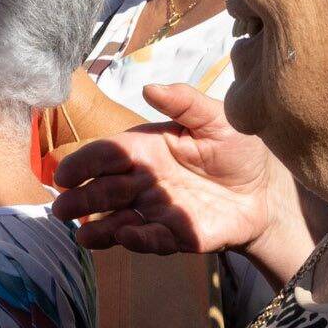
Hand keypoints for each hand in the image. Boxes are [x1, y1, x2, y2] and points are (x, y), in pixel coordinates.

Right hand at [50, 89, 301, 262]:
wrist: (266, 190)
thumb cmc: (238, 149)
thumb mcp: (217, 118)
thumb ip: (185, 102)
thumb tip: (149, 87)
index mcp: (146, 149)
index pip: (107, 155)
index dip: (83, 164)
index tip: (64, 175)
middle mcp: (144, 182)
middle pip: (104, 190)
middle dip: (80, 200)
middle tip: (60, 209)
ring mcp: (156, 211)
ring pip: (119, 220)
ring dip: (100, 228)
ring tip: (83, 236)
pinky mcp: (175, 235)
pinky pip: (152, 239)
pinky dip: (137, 240)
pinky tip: (125, 237)